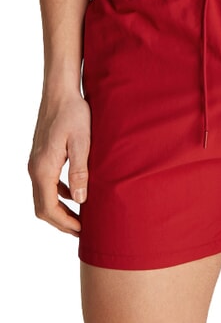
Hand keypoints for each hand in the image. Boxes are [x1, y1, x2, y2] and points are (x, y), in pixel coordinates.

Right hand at [28, 91, 90, 236]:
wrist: (60, 92)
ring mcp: (36, 162)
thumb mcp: (82, 142)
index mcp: (43, 168)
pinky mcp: (42, 156)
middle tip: (82, 230)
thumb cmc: (74, 113)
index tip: (82, 231)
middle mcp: (35, 168)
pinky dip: (59, 194)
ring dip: (60, 209)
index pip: (48, 207)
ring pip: (44, 196)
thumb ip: (80, 171)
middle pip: (42, 207)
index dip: (65, 223)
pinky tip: (75, 193)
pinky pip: (47, 183)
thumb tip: (81, 200)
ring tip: (80, 217)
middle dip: (61, 221)